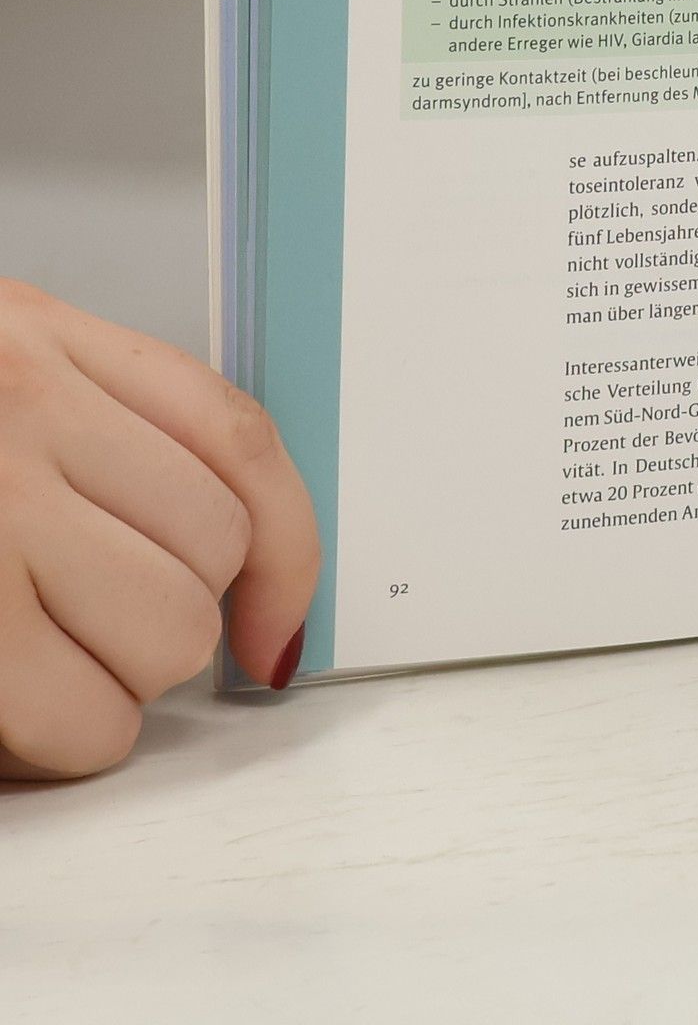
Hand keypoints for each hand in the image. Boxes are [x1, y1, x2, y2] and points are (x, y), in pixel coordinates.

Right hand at [0, 280, 318, 778]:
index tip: (275, 621)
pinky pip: (67, 716)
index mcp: (34, 342)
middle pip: (207, 554)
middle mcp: (17, 412)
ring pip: (159, 640)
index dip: (287, 547)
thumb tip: (228, 568)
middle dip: (170, 620)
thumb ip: (90, 426)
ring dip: (114, 685)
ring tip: (35, 673)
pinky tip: (15, 720)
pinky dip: (58, 740)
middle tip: (87, 634)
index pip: (236, 440)